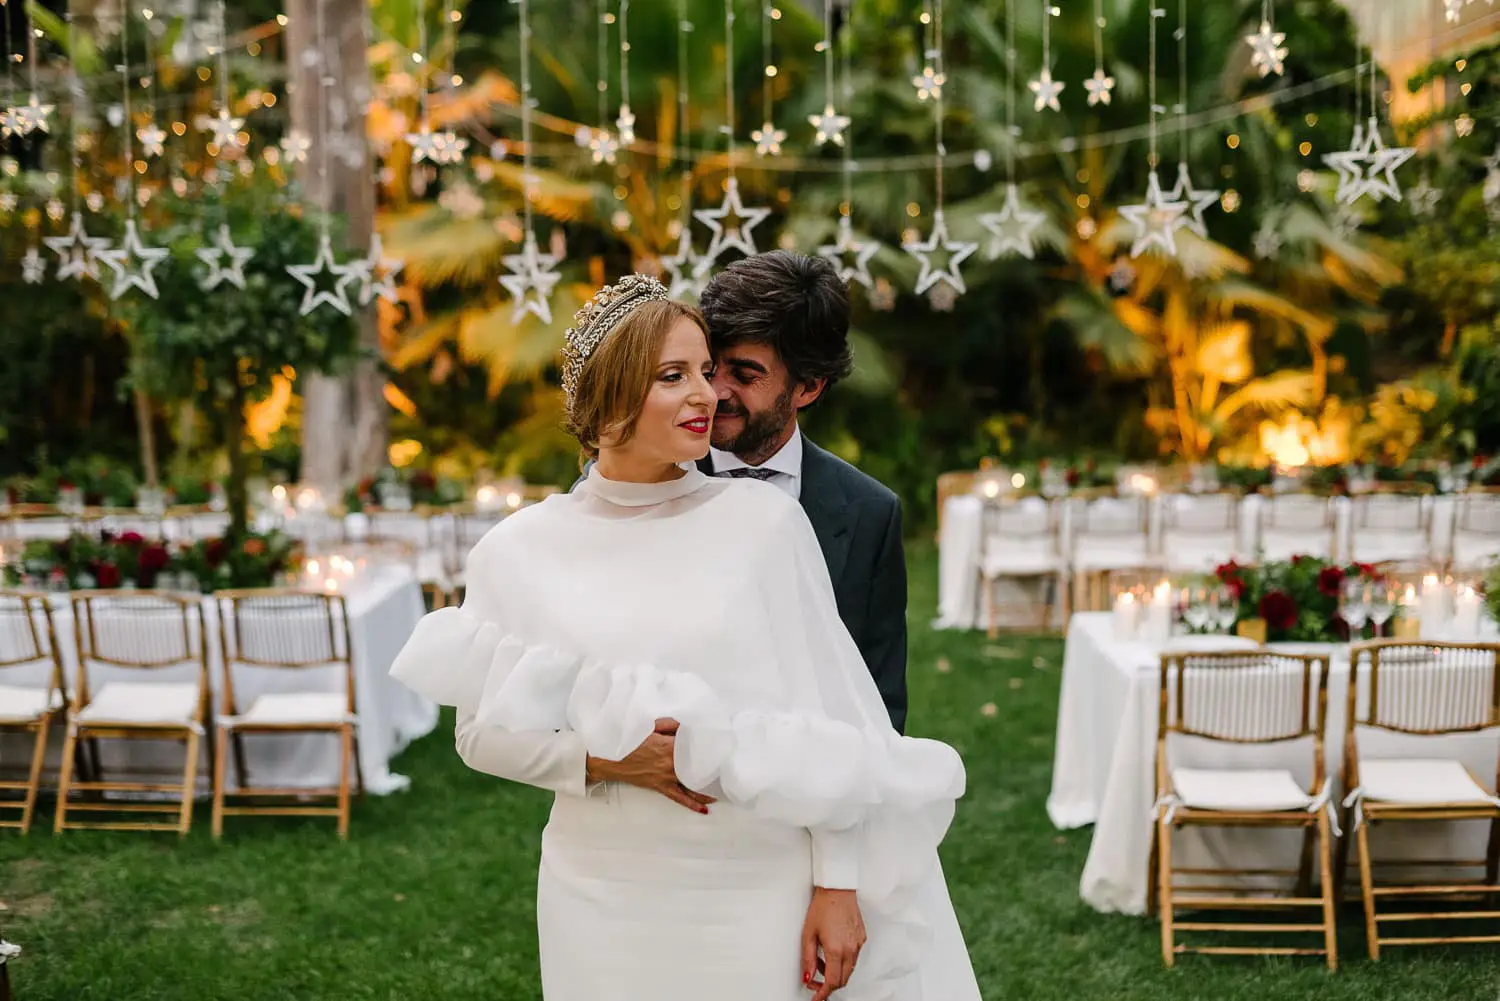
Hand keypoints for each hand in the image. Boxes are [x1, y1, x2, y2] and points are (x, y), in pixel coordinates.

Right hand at [585, 717, 715, 813]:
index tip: (723, 747)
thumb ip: (670, 724)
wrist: (610, 758)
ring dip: (708, 788)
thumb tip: (687, 726)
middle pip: (698, 767)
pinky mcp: (661, 787)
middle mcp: (671, 764)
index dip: (709, 747)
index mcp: (669, 747)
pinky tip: (705, 809)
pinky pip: (680, 798)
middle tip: (728, 768)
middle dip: (713, 768)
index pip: (696, 748)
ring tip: (723, 788)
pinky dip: (693, 804)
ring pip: (692, 785)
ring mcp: (667, 778)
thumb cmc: (628, 740)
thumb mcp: (649, 726)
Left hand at [801, 887, 865, 1000]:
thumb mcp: (808, 934)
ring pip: (849, 969)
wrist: (837, 889)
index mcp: (836, 950)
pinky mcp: (862, 938)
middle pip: (842, 979)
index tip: (816, 998)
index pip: (832, 982)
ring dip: (835, 972)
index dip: (823, 993)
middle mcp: (850, 949)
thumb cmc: (822, 907)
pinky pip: (854, 957)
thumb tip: (808, 977)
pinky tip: (832, 950)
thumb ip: (808, 959)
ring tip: (820, 960)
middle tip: (815, 982)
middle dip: (828, 985)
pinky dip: (843, 961)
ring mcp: (858, 944)